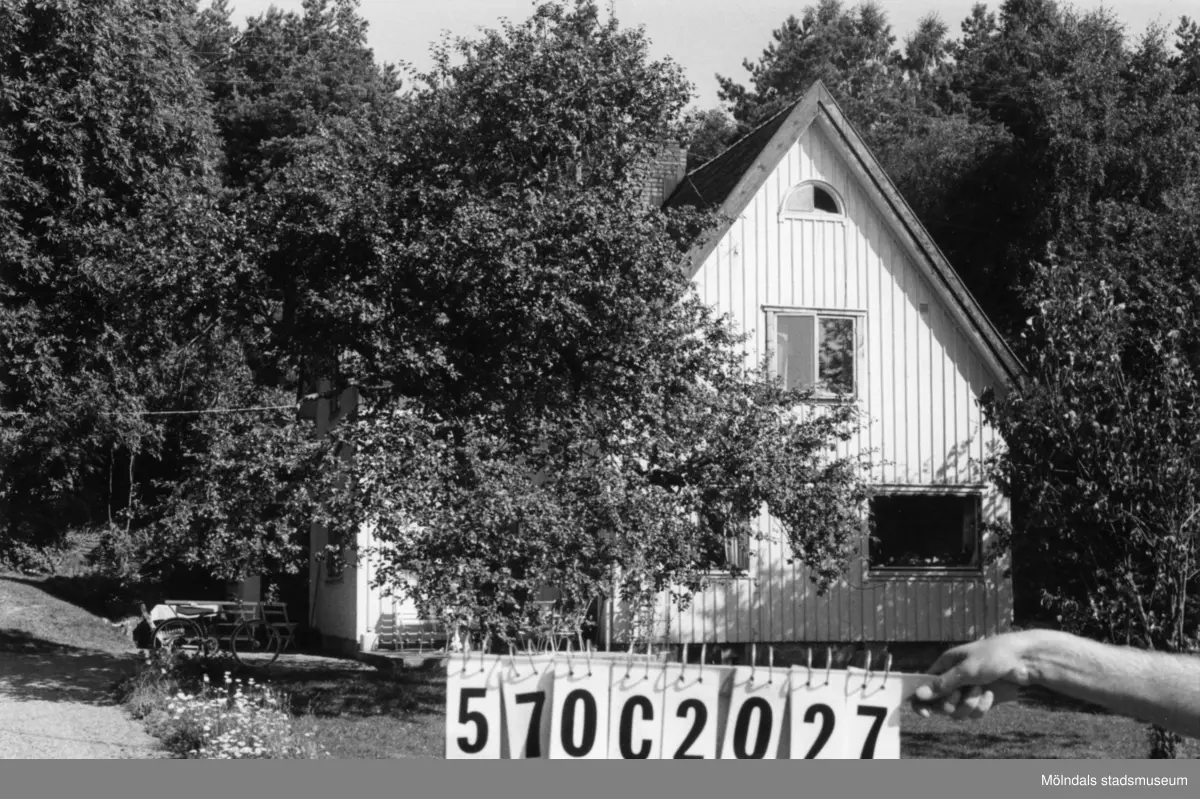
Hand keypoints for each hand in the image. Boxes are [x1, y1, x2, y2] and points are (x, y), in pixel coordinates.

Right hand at [910, 632, 1033, 719]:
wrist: (1023, 660)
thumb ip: (942, 684)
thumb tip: (918, 695)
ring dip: (971, 704)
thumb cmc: (992, 656)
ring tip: (982, 691)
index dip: (922, 701)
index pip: (924, 685)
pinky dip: (983, 706)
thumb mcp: (965, 670)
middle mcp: (954, 679)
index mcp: (945, 665)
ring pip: (959, 711)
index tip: (925, 714)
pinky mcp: (982, 699)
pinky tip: (991, 694)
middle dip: (954, 703)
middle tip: (963, 695)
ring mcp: (968, 690)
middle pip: (942, 704)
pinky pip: (974, 713)